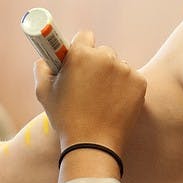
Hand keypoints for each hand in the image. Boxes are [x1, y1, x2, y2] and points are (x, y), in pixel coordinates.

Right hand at [34, 30, 145, 153]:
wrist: (92, 146)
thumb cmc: (65, 119)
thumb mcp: (44, 92)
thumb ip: (42, 68)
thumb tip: (45, 58)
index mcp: (81, 54)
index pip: (85, 36)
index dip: (81, 47)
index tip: (80, 58)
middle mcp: (105, 57)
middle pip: (103, 52)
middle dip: (97, 64)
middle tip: (89, 86)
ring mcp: (125, 70)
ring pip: (118, 66)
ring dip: (112, 77)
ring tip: (102, 101)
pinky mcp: (140, 82)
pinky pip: (131, 79)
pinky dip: (125, 89)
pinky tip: (115, 104)